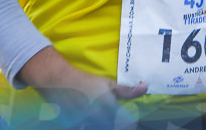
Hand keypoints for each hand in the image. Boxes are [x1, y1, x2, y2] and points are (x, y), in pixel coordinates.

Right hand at [18, 47, 146, 125]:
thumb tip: (145, 87)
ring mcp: (84, 121)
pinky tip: (87, 120)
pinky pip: (84, 126)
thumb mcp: (108, 84)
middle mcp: (97, 115)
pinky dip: (87, 125)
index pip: (125, 122)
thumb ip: (127, 90)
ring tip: (98, 117)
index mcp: (108, 106)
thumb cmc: (85, 81)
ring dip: (101, 123)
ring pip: (98, 126)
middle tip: (110, 116)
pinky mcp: (73, 124)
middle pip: (111, 125)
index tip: (131, 124)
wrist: (59, 80)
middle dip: (113, 123)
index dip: (129, 123)